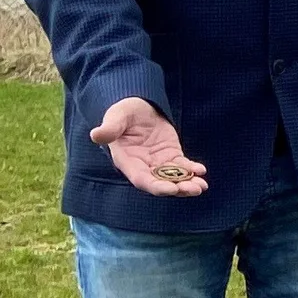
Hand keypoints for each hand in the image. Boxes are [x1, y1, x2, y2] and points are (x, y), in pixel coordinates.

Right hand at [93, 96, 208, 196]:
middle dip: (177, 188)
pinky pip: (182, 166)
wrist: (137, 107)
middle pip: (160, 183)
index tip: (171, 189)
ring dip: (187, 183)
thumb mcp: (117, 116)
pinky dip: (192, 169)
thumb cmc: (123, 112)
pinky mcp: (170, 155)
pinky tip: (201, 170)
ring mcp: (158, 162)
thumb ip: (110, 128)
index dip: (156, 186)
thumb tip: (96, 135)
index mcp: (127, 161)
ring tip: (201, 186)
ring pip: (173, 178)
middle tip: (194, 189)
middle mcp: (143, 166)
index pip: (141, 179)